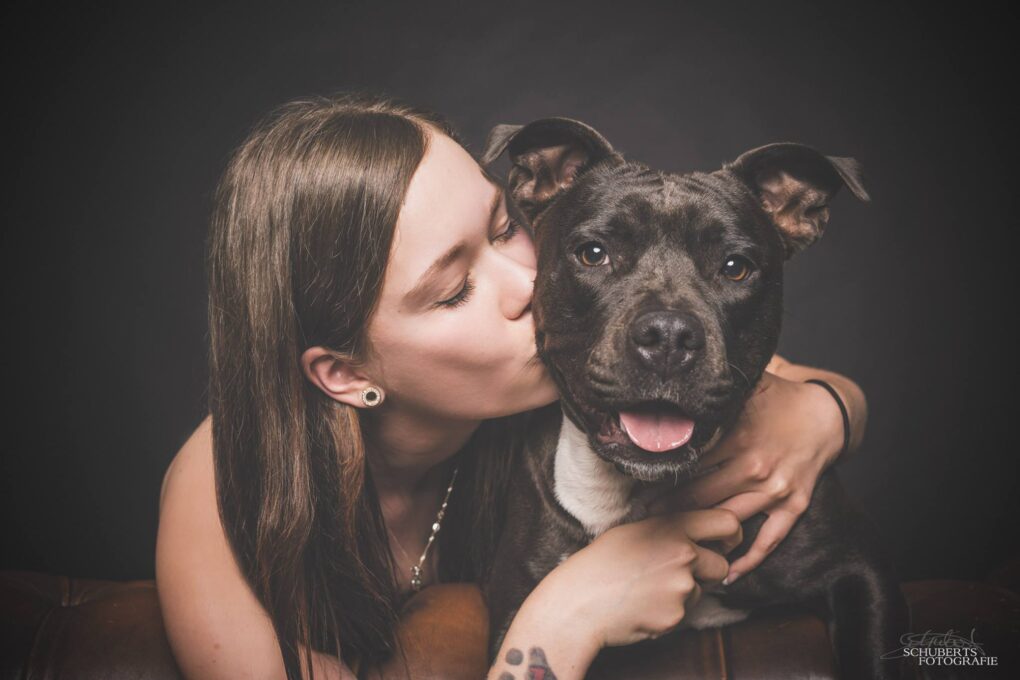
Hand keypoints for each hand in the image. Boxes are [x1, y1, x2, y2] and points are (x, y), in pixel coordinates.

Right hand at [545, 509, 741, 648]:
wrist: (578, 603)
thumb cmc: (599, 564)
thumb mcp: (632, 530)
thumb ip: (668, 527)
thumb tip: (697, 530)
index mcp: (672, 526)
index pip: (727, 522)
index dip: (730, 534)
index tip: (723, 542)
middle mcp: (683, 554)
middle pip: (722, 563)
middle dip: (709, 570)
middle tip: (682, 572)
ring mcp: (682, 587)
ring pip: (703, 590)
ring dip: (686, 591)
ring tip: (650, 589)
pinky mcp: (677, 616)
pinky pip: (686, 612)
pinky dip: (671, 611)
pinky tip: (644, 606)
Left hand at [658, 371, 844, 583]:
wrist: (827, 416)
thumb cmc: (779, 399)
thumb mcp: (748, 387)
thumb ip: (714, 392)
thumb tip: (677, 383)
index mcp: (738, 438)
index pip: (689, 464)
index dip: (660, 477)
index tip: (637, 487)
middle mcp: (754, 468)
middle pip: (700, 497)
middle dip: (668, 509)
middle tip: (641, 517)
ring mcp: (775, 491)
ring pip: (727, 520)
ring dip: (699, 533)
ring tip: (669, 540)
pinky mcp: (793, 506)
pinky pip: (769, 540)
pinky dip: (749, 561)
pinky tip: (727, 575)